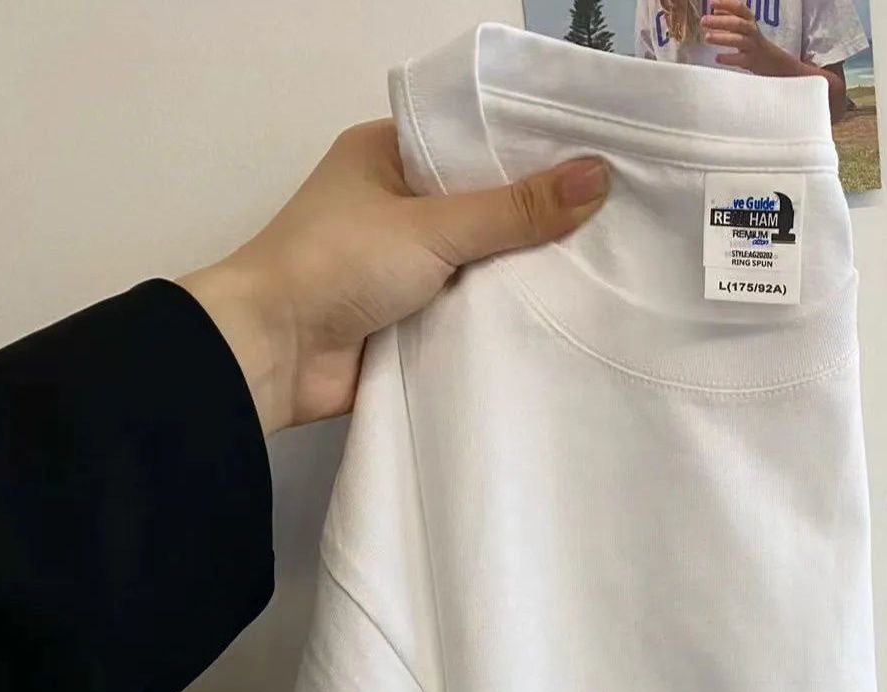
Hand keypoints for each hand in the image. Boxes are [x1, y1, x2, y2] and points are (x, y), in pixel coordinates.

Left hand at [180, 120, 608, 434]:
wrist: (273, 355)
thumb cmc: (338, 264)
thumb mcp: (431, 225)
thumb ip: (514, 210)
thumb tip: (598, 178)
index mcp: (386, 156)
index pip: (472, 142)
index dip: (530, 152)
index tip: (596, 161)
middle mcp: (394, 206)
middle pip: (481, 206)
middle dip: (535, 219)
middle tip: (613, 219)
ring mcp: (401, 268)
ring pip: (478, 264)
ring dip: (521, 274)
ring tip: (601, 268)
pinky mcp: (408, 321)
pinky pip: (466, 312)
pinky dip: (499, 317)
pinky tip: (559, 318)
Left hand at [701, 0, 801, 76]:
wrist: (770, 59)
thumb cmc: (751, 39)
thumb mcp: (742, 24)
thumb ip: (728, 15)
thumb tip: (714, 9)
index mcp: (749, 19)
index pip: (738, 8)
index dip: (725, 4)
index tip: (711, 3)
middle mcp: (751, 30)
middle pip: (737, 23)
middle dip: (719, 22)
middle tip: (703, 21)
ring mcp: (752, 46)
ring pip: (738, 40)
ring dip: (722, 38)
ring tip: (707, 37)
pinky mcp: (750, 61)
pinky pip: (739, 59)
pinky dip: (728, 58)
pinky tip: (717, 58)